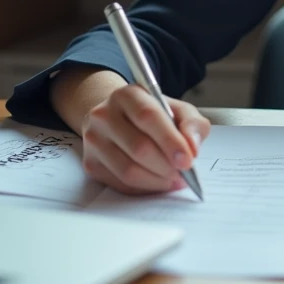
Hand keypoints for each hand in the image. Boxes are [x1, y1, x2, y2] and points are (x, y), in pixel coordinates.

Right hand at [80, 84, 210, 194]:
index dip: (170, 141)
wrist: (119, 119)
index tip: (188, 160)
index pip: (148, 116)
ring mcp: (94, 140)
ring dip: (157, 181)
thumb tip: (192, 148)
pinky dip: (144, 188)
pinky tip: (158, 183)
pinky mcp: (91, 163)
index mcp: (128, 95)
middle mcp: (104, 114)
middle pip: (138, 147)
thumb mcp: (178, 110)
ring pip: (128, 170)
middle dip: (167, 166)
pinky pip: (120, 184)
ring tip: (174, 179)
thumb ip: (192, 124)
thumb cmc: (153, 115)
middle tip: (184, 174)